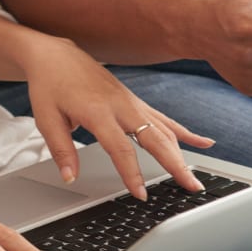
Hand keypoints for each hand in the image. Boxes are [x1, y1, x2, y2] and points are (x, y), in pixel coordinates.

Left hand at [18, 34, 215, 199]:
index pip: (121, 149)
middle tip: (190, 187)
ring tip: (195, 178)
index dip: (133, 174)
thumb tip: (70, 177)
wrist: (57, 56)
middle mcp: (122, 106)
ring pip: (165, 131)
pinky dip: (186, 133)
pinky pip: (166, 119)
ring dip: (183, 155)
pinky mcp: (137, 102)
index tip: (141, 194)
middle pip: (156, 139)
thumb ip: (61, 150)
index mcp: (98, 112)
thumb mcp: (46, 119)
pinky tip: (205, 143)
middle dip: (175, 165)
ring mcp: (133, 103)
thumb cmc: (50, 86)